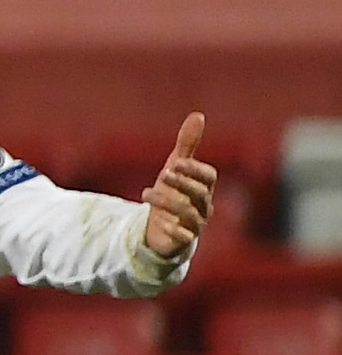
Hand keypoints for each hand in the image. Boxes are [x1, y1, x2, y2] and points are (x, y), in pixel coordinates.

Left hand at [135, 110, 215, 274]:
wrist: (163, 227)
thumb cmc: (173, 193)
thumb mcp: (176, 168)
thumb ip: (187, 144)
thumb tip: (198, 115)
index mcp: (203, 187)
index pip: (209, 176)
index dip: (195, 170)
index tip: (176, 163)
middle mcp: (203, 205)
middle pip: (200, 194)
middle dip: (183, 183)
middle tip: (163, 174)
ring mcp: (194, 224)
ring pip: (188, 213)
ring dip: (167, 202)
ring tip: (145, 193)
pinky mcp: (182, 240)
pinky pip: (183, 237)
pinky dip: (173, 230)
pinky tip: (160, 223)